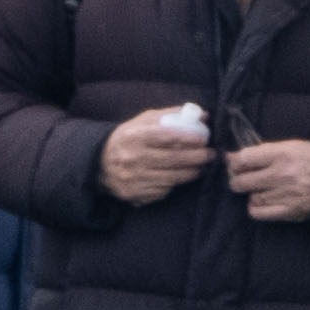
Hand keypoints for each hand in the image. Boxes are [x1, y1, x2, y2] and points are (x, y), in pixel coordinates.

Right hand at [96, 104, 215, 206]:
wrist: (100, 164)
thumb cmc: (128, 138)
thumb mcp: (143, 122)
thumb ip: (171, 115)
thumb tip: (202, 114)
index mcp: (134, 137)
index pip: (166, 136)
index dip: (188, 137)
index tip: (203, 138)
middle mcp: (133, 158)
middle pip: (173, 159)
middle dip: (197, 157)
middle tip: (210, 154)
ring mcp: (134, 178)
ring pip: (172, 178)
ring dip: (191, 173)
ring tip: (201, 167)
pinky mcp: (135, 194)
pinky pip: (163, 191)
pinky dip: (174, 185)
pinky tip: (180, 177)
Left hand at [229, 137, 309, 224]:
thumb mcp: (289, 146)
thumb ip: (261, 151)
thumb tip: (230, 157)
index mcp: (282, 154)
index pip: (243, 159)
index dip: (234, 162)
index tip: (234, 164)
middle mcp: (283, 174)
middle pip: (242, 181)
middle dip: (236, 180)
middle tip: (240, 179)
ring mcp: (287, 194)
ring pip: (251, 197)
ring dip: (251, 193)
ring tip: (261, 189)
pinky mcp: (291, 211)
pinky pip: (259, 213)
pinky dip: (256, 207)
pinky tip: (262, 201)